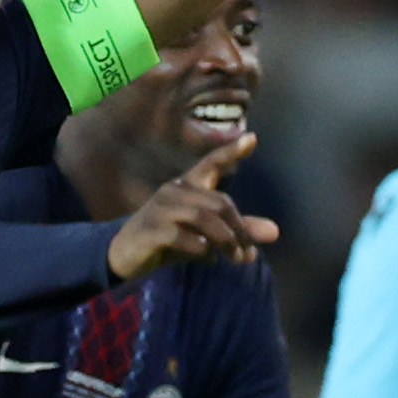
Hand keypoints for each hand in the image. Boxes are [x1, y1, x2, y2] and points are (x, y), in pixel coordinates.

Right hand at [105, 138, 276, 275]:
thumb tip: (274, 233)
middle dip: (239, 229)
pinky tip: (206, 259)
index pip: (210, 164)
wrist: (122, 255)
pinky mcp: (152, 230)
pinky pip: (186, 238)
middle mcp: (174, 191)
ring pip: (205, 220)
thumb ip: (237, 231)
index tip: (252, 139)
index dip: (230, 152)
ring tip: (235, 259)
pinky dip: (202, 250)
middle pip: (219, 203)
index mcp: (186, 186)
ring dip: (226, 241)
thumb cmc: (168, 240)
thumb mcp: (204, 235)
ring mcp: (160, 209)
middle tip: (247, 254)